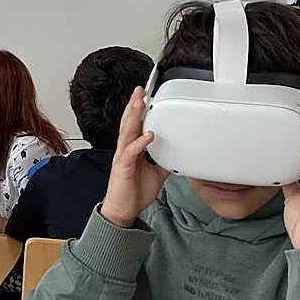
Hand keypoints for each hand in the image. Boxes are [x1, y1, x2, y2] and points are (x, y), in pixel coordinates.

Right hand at [100, 88, 169, 227]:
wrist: (123, 209)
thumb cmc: (134, 192)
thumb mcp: (156, 174)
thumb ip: (163, 162)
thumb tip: (176, 156)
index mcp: (132, 149)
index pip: (135, 125)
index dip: (139, 110)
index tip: (145, 96)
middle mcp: (126, 149)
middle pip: (129, 122)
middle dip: (134, 105)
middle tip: (140, 90)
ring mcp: (123, 157)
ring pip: (127, 131)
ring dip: (134, 116)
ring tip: (140, 103)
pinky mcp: (123, 167)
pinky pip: (132, 151)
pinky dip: (140, 142)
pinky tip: (148, 135)